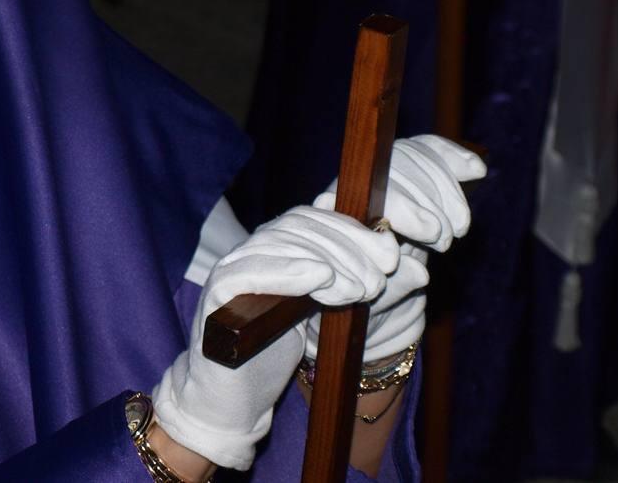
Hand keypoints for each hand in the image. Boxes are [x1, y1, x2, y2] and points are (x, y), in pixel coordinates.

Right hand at [152, 206, 398, 470]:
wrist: (230, 400)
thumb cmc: (274, 354)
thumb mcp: (320, 312)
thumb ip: (346, 282)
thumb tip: (402, 261)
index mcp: (271, 248)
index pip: (310, 217)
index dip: (352, 229)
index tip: (390, 256)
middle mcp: (249, 250)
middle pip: (297, 226)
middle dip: (345, 249)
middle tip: (376, 282)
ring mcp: (229, 269)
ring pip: (277, 243)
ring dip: (325, 262)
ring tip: (358, 290)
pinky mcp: (215, 296)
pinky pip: (249, 272)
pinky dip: (287, 270)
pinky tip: (320, 278)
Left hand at [307, 135, 484, 361]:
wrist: (373, 296)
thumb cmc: (368, 303)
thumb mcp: (378, 305)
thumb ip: (394, 289)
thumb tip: (420, 272)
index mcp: (335, 218)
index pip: (364, 196)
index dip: (403, 208)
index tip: (430, 231)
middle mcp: (350, 190)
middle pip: (391, 170)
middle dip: (428, 201)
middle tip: (444, 239)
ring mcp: (375, 177)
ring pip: (411, 157)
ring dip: (445, 190)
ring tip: (458, 227)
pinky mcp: (403, 170)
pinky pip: (425, 150)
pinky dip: (451, 157)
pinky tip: (475, 170)